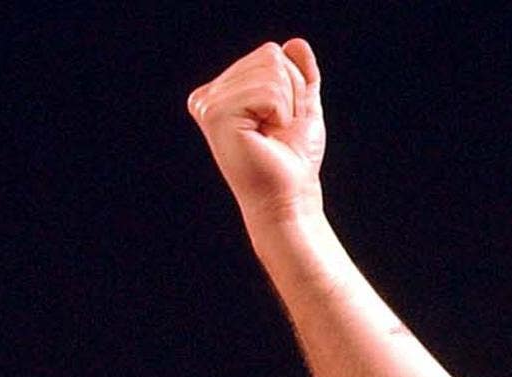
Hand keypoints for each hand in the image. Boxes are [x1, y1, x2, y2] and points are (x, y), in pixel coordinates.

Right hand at [188, 39, 325, 226]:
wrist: (291, 197)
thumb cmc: (294, 159)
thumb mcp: (302, 107)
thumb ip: (300, 74)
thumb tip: (296, 44)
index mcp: (222, 90)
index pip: (270, 54)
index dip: (292, 89)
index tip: (282, 122)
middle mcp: (208, 95)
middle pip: (270, 57)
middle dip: (291, 95)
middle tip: (280, 131)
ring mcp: (208, 103)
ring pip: (270, 72)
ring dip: (287, 108)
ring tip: (273, 135)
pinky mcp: (216, 114)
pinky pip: (267, 91)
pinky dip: (281, 114)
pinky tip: (267, 137)